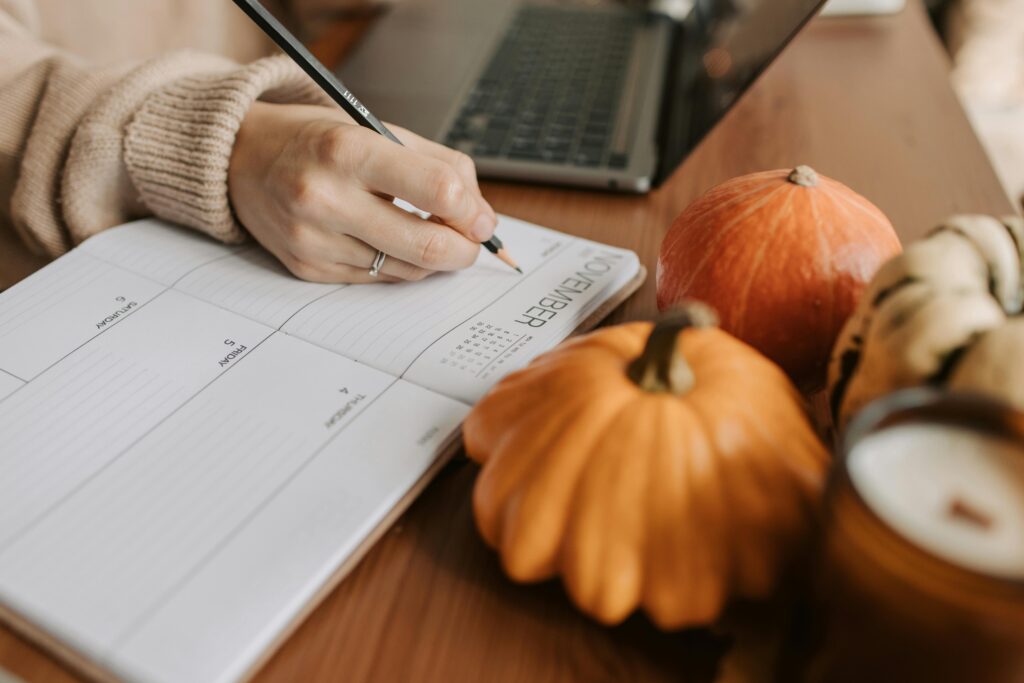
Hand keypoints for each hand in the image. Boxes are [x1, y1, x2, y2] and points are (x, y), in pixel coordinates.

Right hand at [228, 102, 496, 282]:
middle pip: (426, 245)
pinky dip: (398, 265)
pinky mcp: (307, 269)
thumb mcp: (378, 130)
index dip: (473, 211)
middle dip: (463, 250)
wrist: (240, 158)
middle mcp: (325, 198)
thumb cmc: (318, 141)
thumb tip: (482, 218)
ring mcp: (313, 239)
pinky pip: (377, 279)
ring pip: (406, 270)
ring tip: (431, 236)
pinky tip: (392, 242)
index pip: (438, 191)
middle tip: (472, 243)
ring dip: (433, 260)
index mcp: (348, 150)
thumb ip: (439, 167)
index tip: (482, 218)